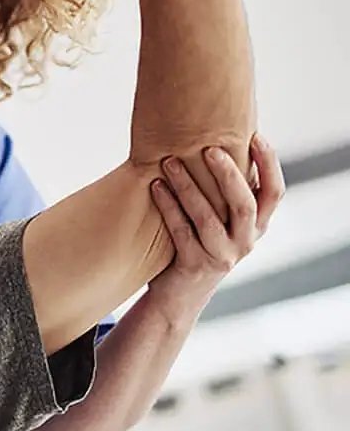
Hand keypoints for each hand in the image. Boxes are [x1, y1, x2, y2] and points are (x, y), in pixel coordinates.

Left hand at [143, 133, 285, 324]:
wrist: (179, 295)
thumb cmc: (198, 242)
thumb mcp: (219, 219)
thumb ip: (223, 192)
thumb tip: (212, 140)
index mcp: (257, 225)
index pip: (274, 193)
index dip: (269, 165)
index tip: (257, 135)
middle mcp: (246, 241)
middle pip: (245, 204)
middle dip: (228, 174)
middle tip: (208, 148)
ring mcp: (222, 256)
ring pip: (208, 218)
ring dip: (188, 187)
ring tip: (169, 162)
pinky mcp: (195, 265)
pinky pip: (181, 231)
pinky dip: (168, 206)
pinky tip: (154, 186)